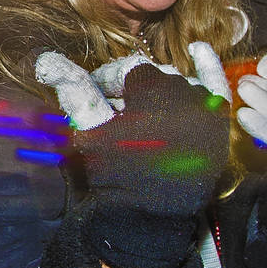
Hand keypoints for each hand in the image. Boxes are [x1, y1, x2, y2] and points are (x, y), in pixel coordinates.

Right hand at [36, 47, 229, 267]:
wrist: (150, 218)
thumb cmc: (115, 174)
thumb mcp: (91, 131)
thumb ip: (75, 91)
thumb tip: (46, 58)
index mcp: (151, 88)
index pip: (127, 71)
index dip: (109, 81)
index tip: (98, 93)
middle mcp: (184, 90)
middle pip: (154, 79)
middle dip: (134, 92)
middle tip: (117, 112)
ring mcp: (206, 106)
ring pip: (180, 86)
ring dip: (163, 94)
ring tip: (145, 115)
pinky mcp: (220, 123)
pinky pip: (217, 85)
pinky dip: (208, 66)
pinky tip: (199, 49)